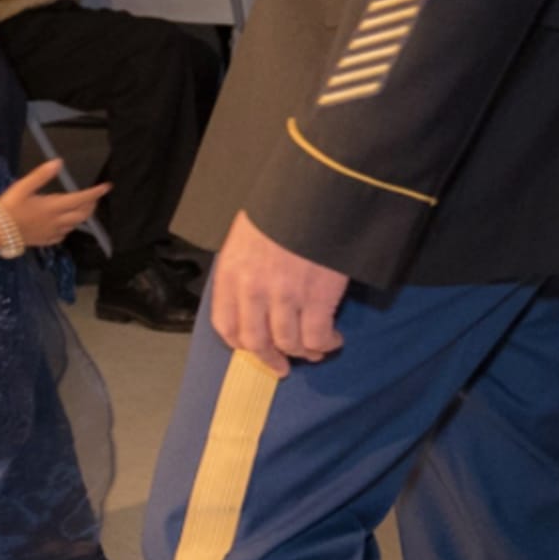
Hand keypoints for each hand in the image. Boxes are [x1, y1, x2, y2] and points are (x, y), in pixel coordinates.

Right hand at [0, 158, 112, 248]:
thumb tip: (58, 162)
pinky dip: (69, 228)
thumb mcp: (23, 186)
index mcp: (53, 206)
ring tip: (82, 208)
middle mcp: (56, 221)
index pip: (80, 199)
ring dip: (81, 216)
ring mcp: (51, 233)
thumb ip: (41, 175)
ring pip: (74, 225)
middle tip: (94, 197)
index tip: (106, 187)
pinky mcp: (45, 240)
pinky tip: (64, 224)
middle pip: (82, 215)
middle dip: (91, 205)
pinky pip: (63, 235)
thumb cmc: (9, 206)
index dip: (95, 193)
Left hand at [209, 209, 347, 377]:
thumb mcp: (246, 237)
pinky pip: (317, 336)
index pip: (225, 324)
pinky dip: (326, 344)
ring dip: (303, 352)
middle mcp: (252, 290)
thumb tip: (251, 299)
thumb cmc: (281, 211)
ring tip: (314, 351)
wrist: (315, 193)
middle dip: (270, 359)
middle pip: (256, 342)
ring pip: (289, 343)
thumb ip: (243, 270)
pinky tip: (333, 339)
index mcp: (231, 273)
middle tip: (282, 366)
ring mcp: (285, 296)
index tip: (252, 350)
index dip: (240, 344)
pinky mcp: (316, 298)